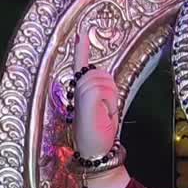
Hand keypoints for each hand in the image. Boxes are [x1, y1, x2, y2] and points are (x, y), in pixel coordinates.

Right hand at [71, 32, 120, 158]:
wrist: (94, 154)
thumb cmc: (98, 135)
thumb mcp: (102, 111)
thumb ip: (102, 93)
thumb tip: (106, 81)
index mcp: (80, 92)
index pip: (81, 66)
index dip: (81, 49)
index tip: (81, 34)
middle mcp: (77, 90)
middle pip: (102, 73)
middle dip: (110, 91)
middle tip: (104, 112)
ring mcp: (80, 93)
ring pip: (105, 81)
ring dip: (110, 98)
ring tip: (102, 115)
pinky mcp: (85, 97)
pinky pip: (104, 88)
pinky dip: (108, 100)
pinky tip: (101, 107)